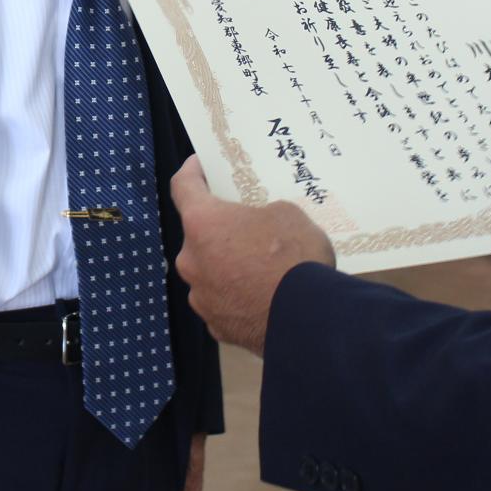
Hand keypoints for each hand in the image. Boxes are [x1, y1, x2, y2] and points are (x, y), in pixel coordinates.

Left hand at [171, 155, 334, 355]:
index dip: (191, 171)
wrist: (307, 319)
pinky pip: (223, 302)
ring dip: (227, 266)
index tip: (199, 164)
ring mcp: (201, 296)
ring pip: (210, 272)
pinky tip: (262, 297)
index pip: (183, 187)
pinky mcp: (216, 325)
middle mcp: (191, 260)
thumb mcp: (287, 214)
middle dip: (219, 230)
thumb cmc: (294, 256)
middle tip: (246, 228)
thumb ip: (261, 215)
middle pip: (198, 236)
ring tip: (260, 268)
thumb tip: (259, 231)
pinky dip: (237, 296)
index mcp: (203, 224)